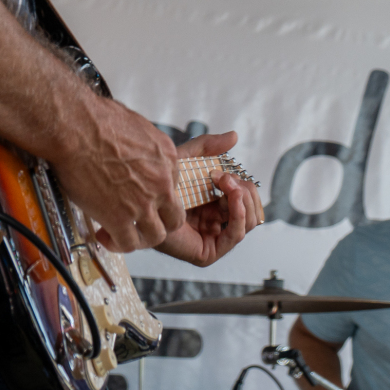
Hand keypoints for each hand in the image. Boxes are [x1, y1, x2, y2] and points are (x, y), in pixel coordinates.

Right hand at [51, 95, 182, 252]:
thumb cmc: (99, 120)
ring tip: (126, 233)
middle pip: (174, 217)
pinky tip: (106, 236)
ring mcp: (143, 203)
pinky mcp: (119, 217)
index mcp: (168, 159)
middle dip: (160, 222)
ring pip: (156, 235)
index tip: (141, 196)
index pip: (174, 186)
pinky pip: (128, 243)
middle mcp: (162, 183)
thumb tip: (140, 154)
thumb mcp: (140, 127)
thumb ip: (147, 147)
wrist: (76, 128)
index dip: (157, 195)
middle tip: (142, 222)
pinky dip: (118, 244)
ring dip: (141, 237)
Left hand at [154, 131, 264, 266]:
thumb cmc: (153, 186)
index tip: (221, 173)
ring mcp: (214, 240)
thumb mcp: (185, 160)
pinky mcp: (208, 253)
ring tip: (223, 186)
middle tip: (222, 178)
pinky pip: (237, 234)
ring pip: (252, 220)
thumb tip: (234, 135)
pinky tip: (230, 198)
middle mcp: (217, 224)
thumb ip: (208, 147)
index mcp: (214, 207)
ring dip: (241, 198)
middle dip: (243, 189)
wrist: (135, 203)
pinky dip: (239, 214)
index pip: (247, 198)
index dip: (241, 184)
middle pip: (254, 209)